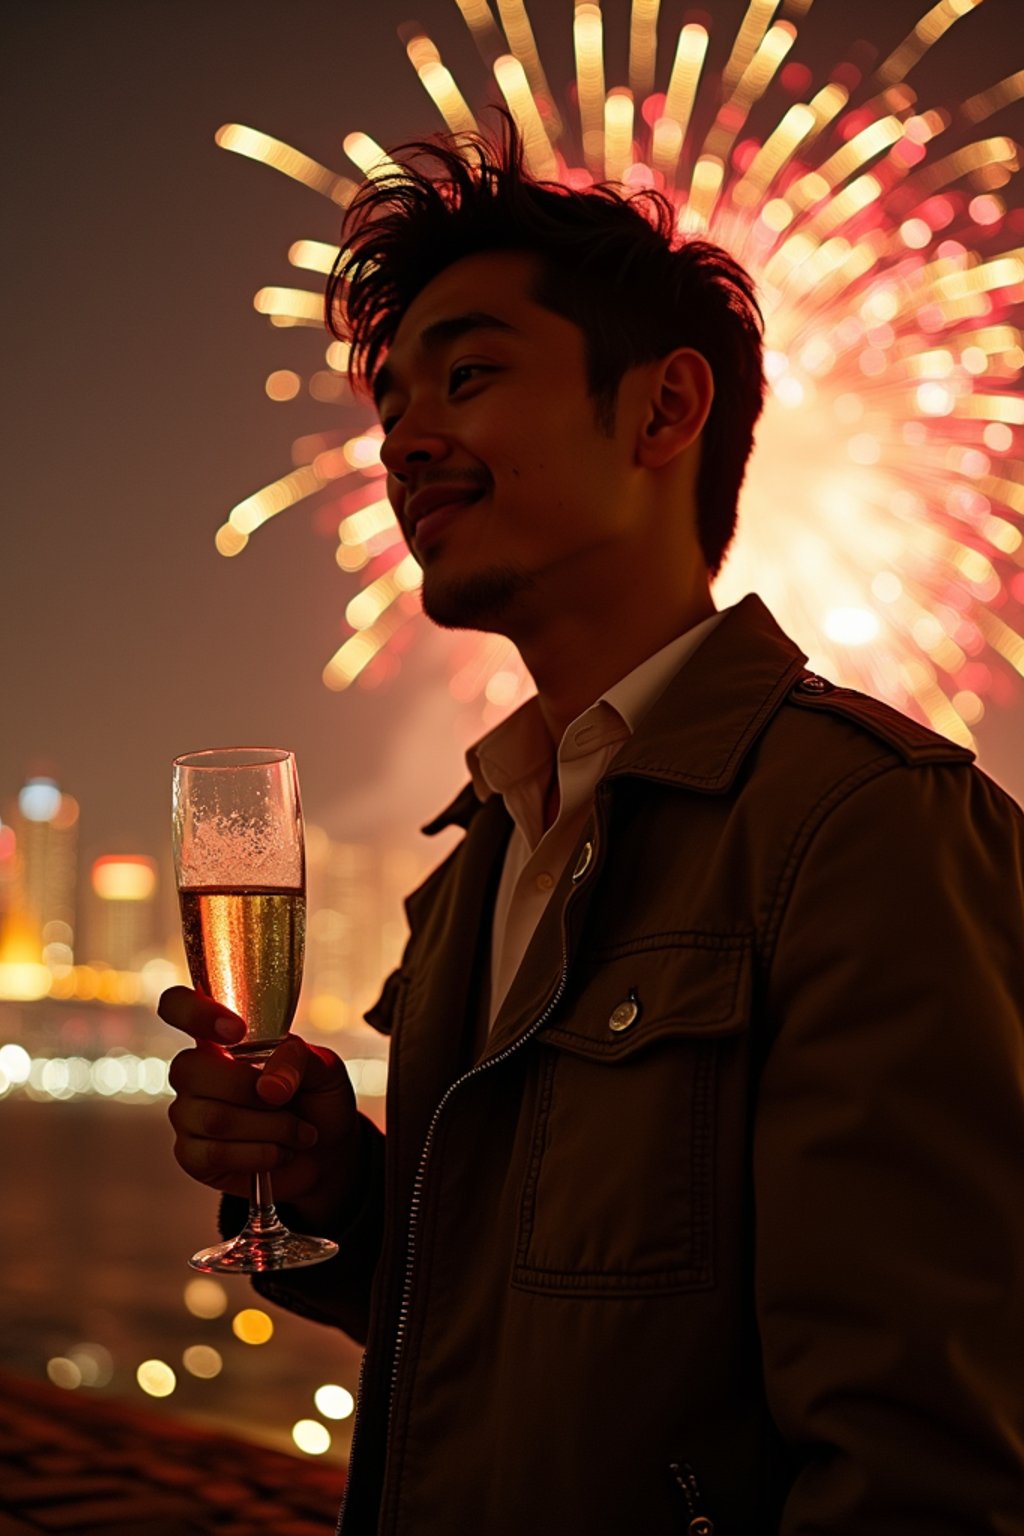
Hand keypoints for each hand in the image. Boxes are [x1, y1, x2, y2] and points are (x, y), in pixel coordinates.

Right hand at [158, 986, 362, 1232]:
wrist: (327, 1153)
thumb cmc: (317, 1098)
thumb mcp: (323, 1068)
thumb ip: (298, 1060)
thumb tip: (268, 1086)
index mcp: (221, 1037)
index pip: (177, 1006)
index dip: (192, 1011)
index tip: (236, 1031)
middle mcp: (196, 1072)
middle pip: (189, 1069)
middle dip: (250, 1089)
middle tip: (287, 1101)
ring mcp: (189, 1115)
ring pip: (213, 1118)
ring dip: (271, 1127)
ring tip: (299, 1132)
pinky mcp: (193, 1156)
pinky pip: (214, 1154)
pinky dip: (260, 1154)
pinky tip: (280, 1152)